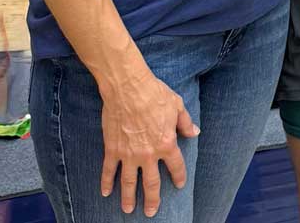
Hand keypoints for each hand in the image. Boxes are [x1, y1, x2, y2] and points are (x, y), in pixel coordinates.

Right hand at [98, 67, 199, 215]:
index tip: (179, 185)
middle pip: (151, 183)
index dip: (178, 176)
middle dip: (152, 199)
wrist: (128, 88)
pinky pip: (109, 170)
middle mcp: (148, 154)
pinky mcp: (112, 149)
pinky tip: (105, 193)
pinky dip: (106, 182)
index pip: (175, 166)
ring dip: (129, 198)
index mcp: (167, 143)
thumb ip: (185, 122)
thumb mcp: (177, 105)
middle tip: (151, 212)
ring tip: (128, 210)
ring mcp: (129, 154)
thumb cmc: (155, 94)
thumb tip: (194, 133)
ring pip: (129, 182)